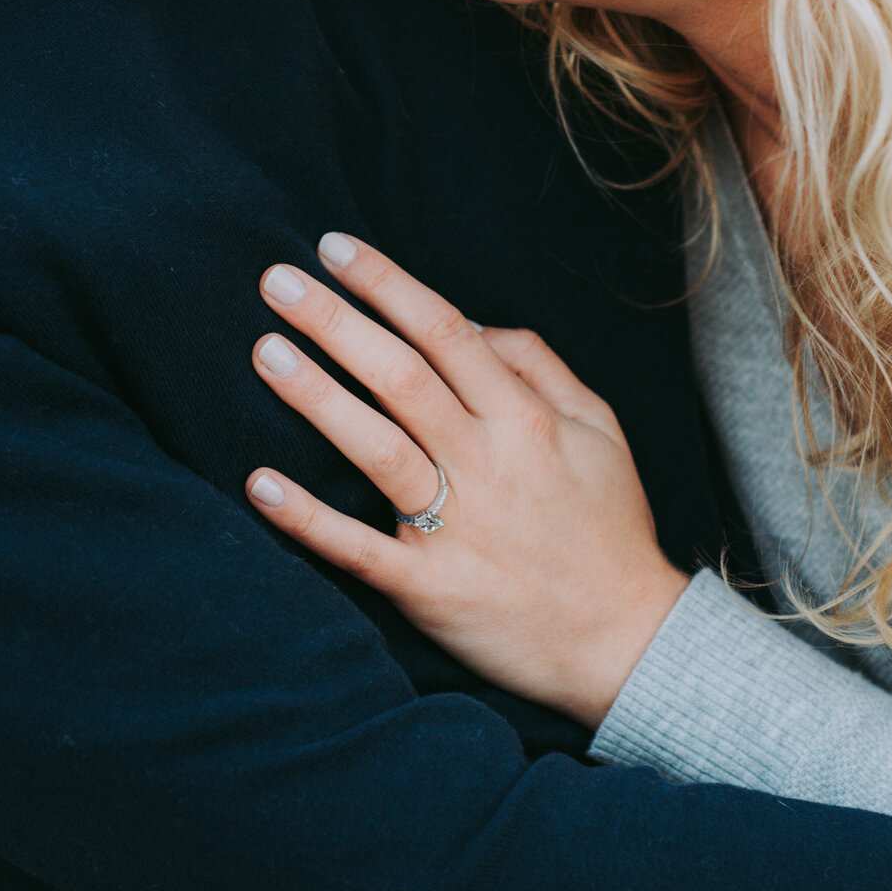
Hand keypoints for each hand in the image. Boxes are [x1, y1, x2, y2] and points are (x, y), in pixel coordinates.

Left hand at [244, 234, 688, 726]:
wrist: (630, 642)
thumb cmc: (610, 527)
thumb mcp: (598, 429)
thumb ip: (538, 367)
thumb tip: (472, 323)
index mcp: (525, 418)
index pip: (444, 331)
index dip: (386, 284)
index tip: (333, 248)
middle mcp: (488, 463)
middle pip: (400, 376)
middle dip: (335, 322)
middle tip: (275, 281)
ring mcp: (457, 528)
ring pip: (378, 449)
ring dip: (318, 398)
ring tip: (266, 352)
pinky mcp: (432, 589)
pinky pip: (360, 549)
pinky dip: (309, 518)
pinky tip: (261, 484)